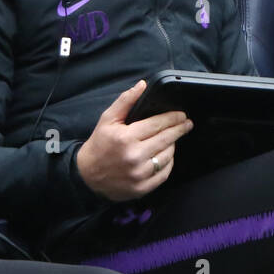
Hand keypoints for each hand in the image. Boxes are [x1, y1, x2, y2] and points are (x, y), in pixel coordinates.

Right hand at [76, 81, 192, 201]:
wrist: (86, 176)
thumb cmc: (99, 145)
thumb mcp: (107, 119)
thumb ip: (126, 101)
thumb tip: (142, 85)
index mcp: (126, 138)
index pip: (158, 124)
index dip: (173, 118)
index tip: (181, 115)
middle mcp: (134, 156)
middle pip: (167, 139)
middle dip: (180, 129)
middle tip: (187, 124)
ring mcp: (139, 174)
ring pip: (168, 155)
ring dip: (172, 145)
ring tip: (171, 139)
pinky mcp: (142, 188)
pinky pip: (164, 173)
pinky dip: (168, 162)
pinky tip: (165, 155)